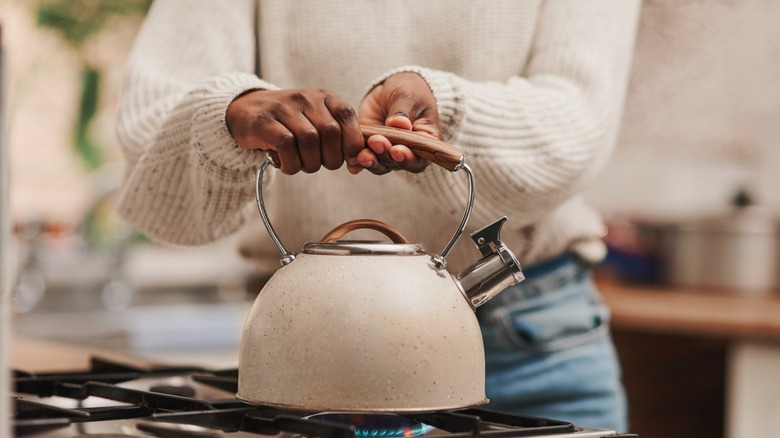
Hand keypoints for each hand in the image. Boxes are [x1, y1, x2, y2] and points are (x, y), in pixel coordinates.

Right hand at [226, 89, 363, 174]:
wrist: (246, 110)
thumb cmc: (289, 123)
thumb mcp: (316, 121)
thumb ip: (338, 137)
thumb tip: (357, 161)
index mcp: (324, 97)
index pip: (347, 116)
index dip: (351, 142)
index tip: (347, 158)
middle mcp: (306, 98)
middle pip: (329, 132)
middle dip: (330, 158)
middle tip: (320, 164)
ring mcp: (284, 107)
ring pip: (309, 140)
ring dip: (310, 163)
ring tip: (302, 166)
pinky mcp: (265, 121)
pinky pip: (286, 145)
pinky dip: (291, 163)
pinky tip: (288, 166)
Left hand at [358, 72, 441, 173]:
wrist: (390, 89)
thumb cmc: (409, 91)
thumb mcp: (408, 96)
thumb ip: (403, 112)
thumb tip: (400, 124)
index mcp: (426, 142)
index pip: (420, 157)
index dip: (408, 158)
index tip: (396, 150)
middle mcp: (409, 152)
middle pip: (398, 163)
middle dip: (386, 155)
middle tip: (376, 141)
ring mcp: (389, 152)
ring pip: (381, 165)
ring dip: (372, 161)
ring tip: (362, 154)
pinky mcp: (372, 149)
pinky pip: (366, 160)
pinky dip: (359, 163)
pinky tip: (352, 164)